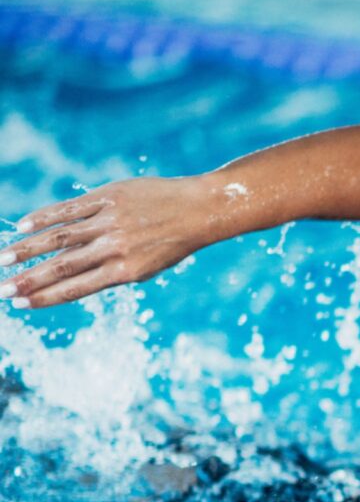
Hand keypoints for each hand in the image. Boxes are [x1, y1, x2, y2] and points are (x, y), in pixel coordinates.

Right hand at [1, 175, 214, 308]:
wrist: (199, 210)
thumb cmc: (173, 242)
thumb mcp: (148, 266)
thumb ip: (114, 271)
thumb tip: (76, 275)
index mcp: (126, 271)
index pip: (77, 288)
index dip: (47, 297)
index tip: (21, 303)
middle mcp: (115, 248)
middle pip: (62, 266)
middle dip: (29, 279)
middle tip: (2, 289)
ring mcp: (110, 222)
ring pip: (60, 237)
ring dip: (28, 249)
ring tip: (4, 257)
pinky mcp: (109, 198)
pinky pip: (71, 209)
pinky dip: (45, 217)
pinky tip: (23, 225)